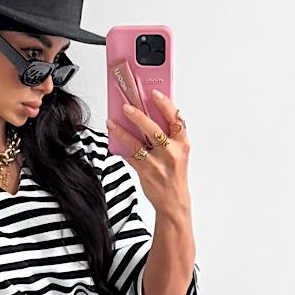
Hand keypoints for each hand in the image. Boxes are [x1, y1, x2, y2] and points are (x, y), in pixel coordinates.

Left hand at [107, 89, 190, 217]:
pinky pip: (129, 157)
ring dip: (122, 131)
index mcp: (182, 143)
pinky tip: (113, 140)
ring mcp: (158, 163)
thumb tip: (150, 115)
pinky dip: (120, 148)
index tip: (154, 93)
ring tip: (111, 122)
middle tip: (126, 106)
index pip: (175, 118)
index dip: (164, 104)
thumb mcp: (179, 152)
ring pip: (137, 143)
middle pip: (153, 129)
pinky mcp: (146, 172)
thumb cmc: (175, 174)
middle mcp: (171, 151)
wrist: (173, 201)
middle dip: (138, 116)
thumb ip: (168, 134)